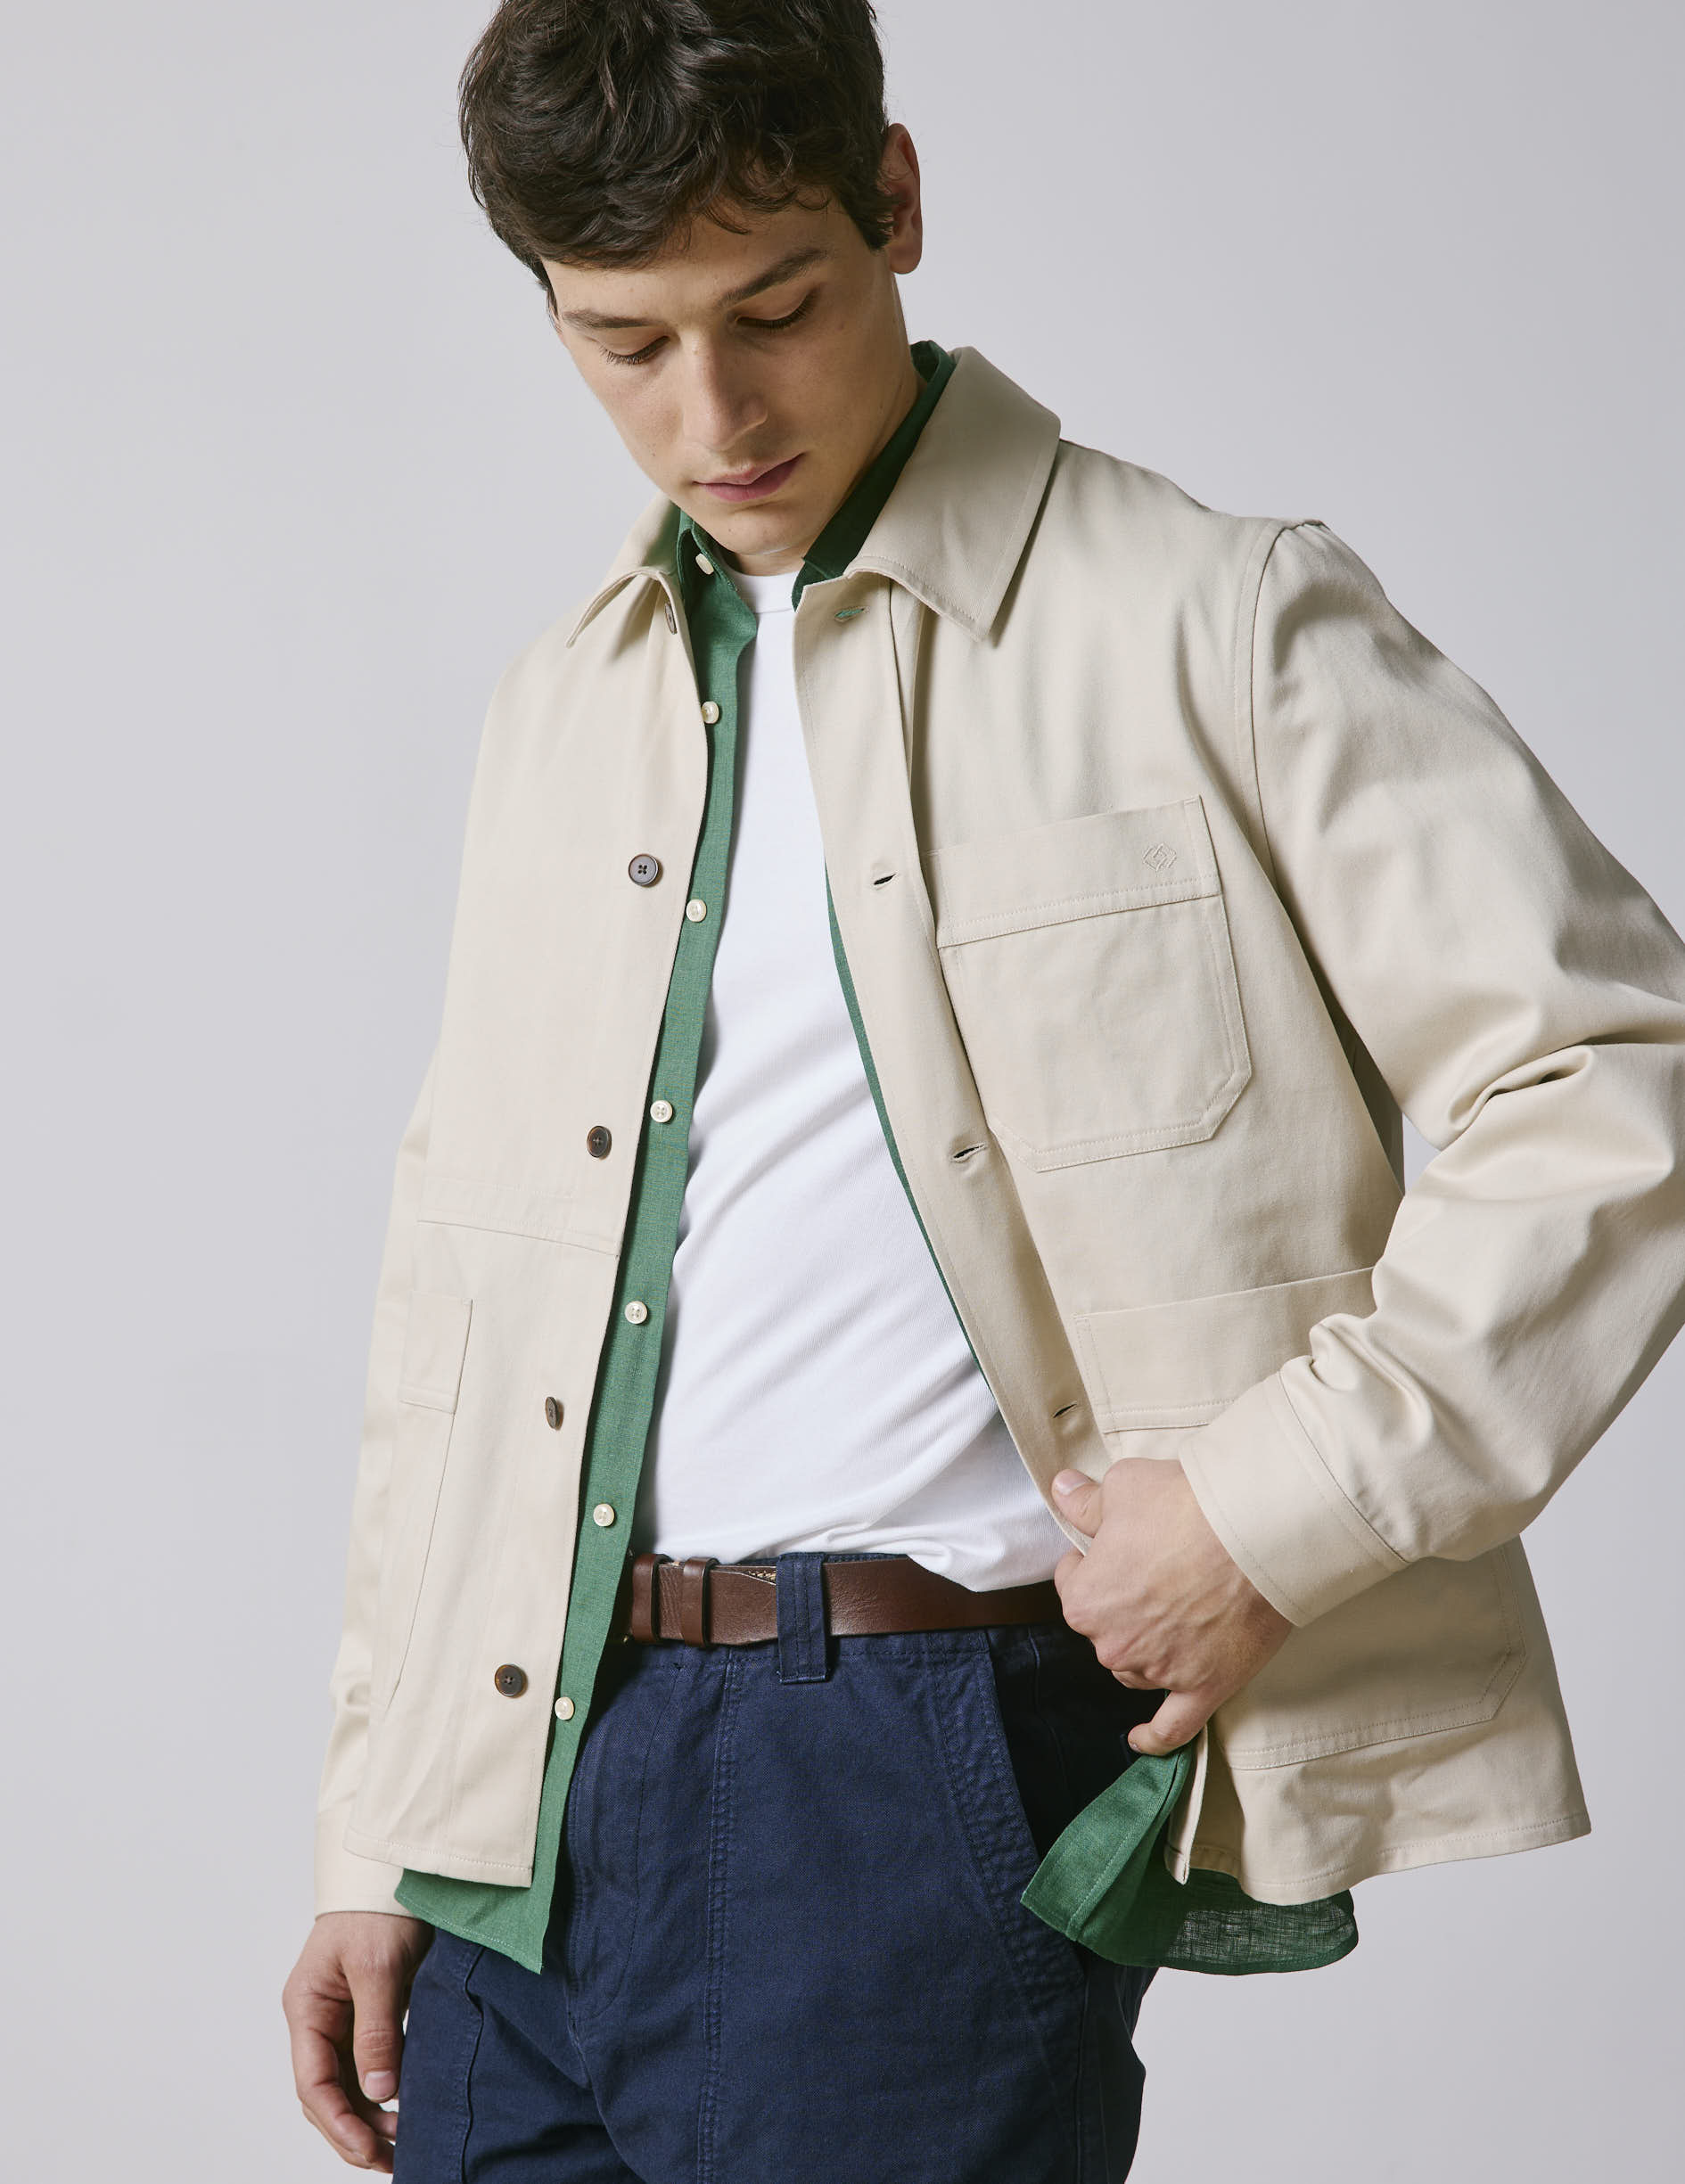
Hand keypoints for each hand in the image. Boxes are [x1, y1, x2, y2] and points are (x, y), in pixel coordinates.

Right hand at [283, 1910, 432, 2171]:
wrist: (395, 1865)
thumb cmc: (378, 1906)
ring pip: (346, 2083)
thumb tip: (379, 2093)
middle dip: (354, 2131)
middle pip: (326, 2092)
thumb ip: (376, 2031)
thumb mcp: (379, 1966)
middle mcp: (317, 2018)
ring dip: (369, 2116)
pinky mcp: (366, 2011)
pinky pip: (366, 2064)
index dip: (338, 2123)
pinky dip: (381, 2091)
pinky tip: (404, 2109)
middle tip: (392, 2161)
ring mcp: (340, 2016)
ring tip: (403, 2145)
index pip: (313, 2083)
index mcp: (307, 2007)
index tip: (369, 2150)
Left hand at [1052, 1459, 1291, 1756]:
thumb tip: (1062, 1491)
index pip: (1073, 1584)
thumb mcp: (1124, 1487)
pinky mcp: (1203, 1689)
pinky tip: (1139, 1739)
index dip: (1094, 1561)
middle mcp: (1115, 1644)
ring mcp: (1158, 1671)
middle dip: (1122, 1603)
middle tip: (1158, 1570)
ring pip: (1136, 1668)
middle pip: (1106, 1629)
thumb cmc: (1185, 1507)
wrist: (1255, 1535)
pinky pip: (1173, 1727)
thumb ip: (1086, 1501)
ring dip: (1144, 1649)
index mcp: (1086, 1600)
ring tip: (1172, 1616)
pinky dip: (1155, 1738)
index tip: (1117, 1546)